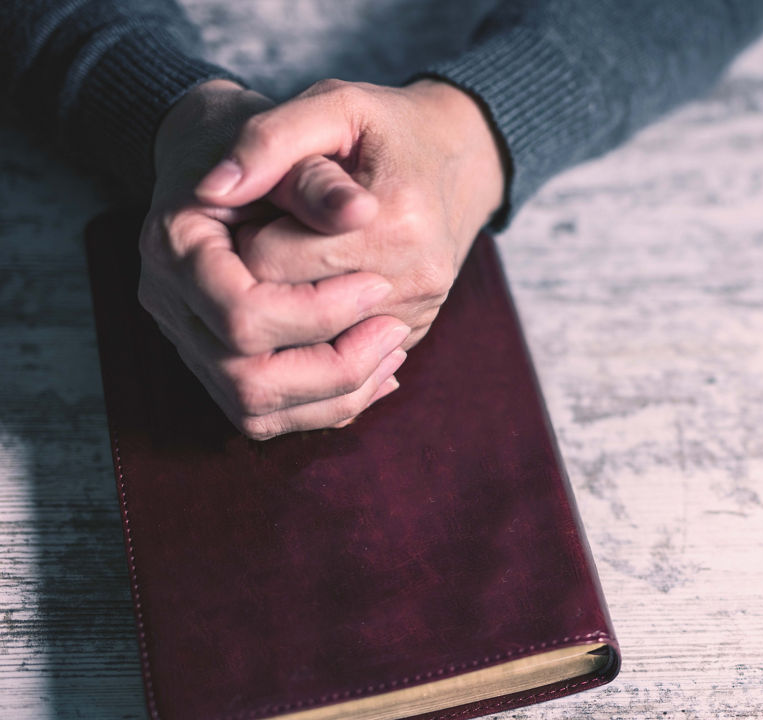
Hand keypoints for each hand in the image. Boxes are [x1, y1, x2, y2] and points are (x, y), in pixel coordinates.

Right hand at [139, 79, 410, 439]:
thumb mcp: (299, 134)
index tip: (380, 283)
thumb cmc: (271, 144)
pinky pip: (266, 413)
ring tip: (393, 351)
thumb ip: (319, 174)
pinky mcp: (216, 360)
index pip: (243, 314)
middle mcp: (169, 302)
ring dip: (334, 396)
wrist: (230, 151)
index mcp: (176, 245)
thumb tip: (360, 210)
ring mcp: (187, 338)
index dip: (320, 310)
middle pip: (246, 379)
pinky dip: (325, 404)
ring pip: (256, 410)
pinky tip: (376, 371)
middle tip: (396, 328)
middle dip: (333, 366)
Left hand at [193, 78, 505, 351]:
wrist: (459, 162)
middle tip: (274, 228)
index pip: (268, 259)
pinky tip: (317, 284)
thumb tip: (212, 190)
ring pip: (308, 343)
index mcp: (394, 220)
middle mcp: (414, 279)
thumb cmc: (388, 128)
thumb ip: (269, 139)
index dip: (245, 230)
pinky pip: (336, 355)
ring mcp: (415, 314)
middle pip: (285, 308)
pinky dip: (311, 329)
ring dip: (283, 305)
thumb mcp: (334, 105)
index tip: (264, 202)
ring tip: (297, 255)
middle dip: (260, 273)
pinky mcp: (410, 335)